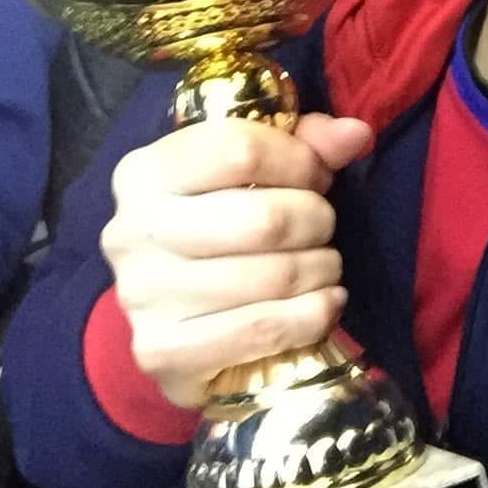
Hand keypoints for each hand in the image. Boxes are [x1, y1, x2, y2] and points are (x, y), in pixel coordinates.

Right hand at [101, 113, 371, 407]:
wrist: (179, 316)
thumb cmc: (226, 223)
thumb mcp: (260, 170)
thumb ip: (308, 144)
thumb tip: (356, 133)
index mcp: (146, 171)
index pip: (240, 150)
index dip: (299, 162)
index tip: (316, 177)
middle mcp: (132, 230)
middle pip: (264, 218)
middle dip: (316, 220)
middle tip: (323, 226)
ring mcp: (142, 296)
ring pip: (272, 276)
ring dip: (320, 269)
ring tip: (324, 265)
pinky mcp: (162, 353)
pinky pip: (264, 330)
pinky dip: (312, 315)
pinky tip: (324, 303)